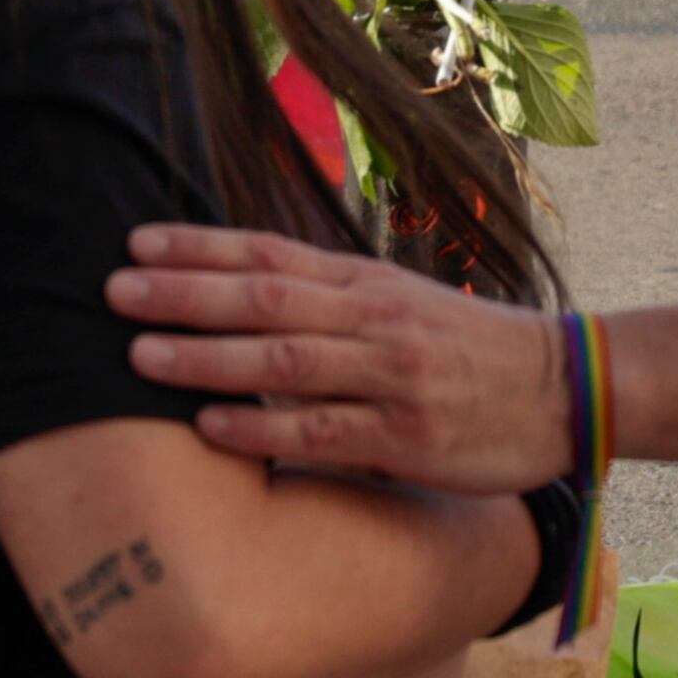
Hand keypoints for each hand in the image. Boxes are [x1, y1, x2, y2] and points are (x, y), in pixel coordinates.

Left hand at [109, 224, 572, 492]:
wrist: (563, 389)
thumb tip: (247, 289)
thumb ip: (332, 297)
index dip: (200, 247)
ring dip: (207, 356)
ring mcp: (389, 377)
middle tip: (114, 290)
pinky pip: (321, 431)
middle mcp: (373, 320)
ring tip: (140, 355)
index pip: (270, 253)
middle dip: (184, 294)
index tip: (136, 242)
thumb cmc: (470, 348)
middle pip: (264, 298)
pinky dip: (262, 428)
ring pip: (283, 361)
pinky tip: (210, 427)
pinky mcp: (405, 435)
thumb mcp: (402, 302)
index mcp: (367, 283)